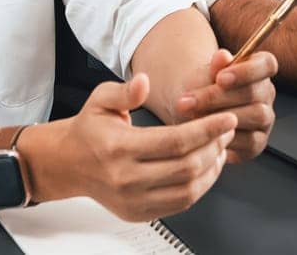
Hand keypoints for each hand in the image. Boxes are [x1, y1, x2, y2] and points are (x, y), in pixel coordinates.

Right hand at [28, 74, 235, 221]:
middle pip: (186, 167)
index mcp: (119, 149)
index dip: (207, 130)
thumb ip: (124, 90)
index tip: (228, 119)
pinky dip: (200, 186)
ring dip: (212, 169)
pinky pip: (179, 204)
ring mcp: (133, 201)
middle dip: (215, 147)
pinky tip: (206, 166)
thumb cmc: (90, 130)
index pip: (175, 142)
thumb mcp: (100, 99)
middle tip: (227, 129)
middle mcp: (126, 179)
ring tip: (220, 147)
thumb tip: (144, 82)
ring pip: (188, 190)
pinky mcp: (138, 214)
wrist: (69, 164)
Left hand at [173, 49, 277, 163]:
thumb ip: (214, 67)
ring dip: (222, 117)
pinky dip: (227, 137)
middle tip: (190, 102)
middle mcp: (266, 93)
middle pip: (255, 92)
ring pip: (255, 115)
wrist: (192, 112)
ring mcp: (265, 118)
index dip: (247, 71)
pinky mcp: (258, 141)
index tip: (220, 78)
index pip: (267, 64)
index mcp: (259, 69)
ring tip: (194, 117)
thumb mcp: (203, 74)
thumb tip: (222, 56)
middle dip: (220, 97)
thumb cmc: (201, 88)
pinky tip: (207, 134)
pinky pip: (250, 140)